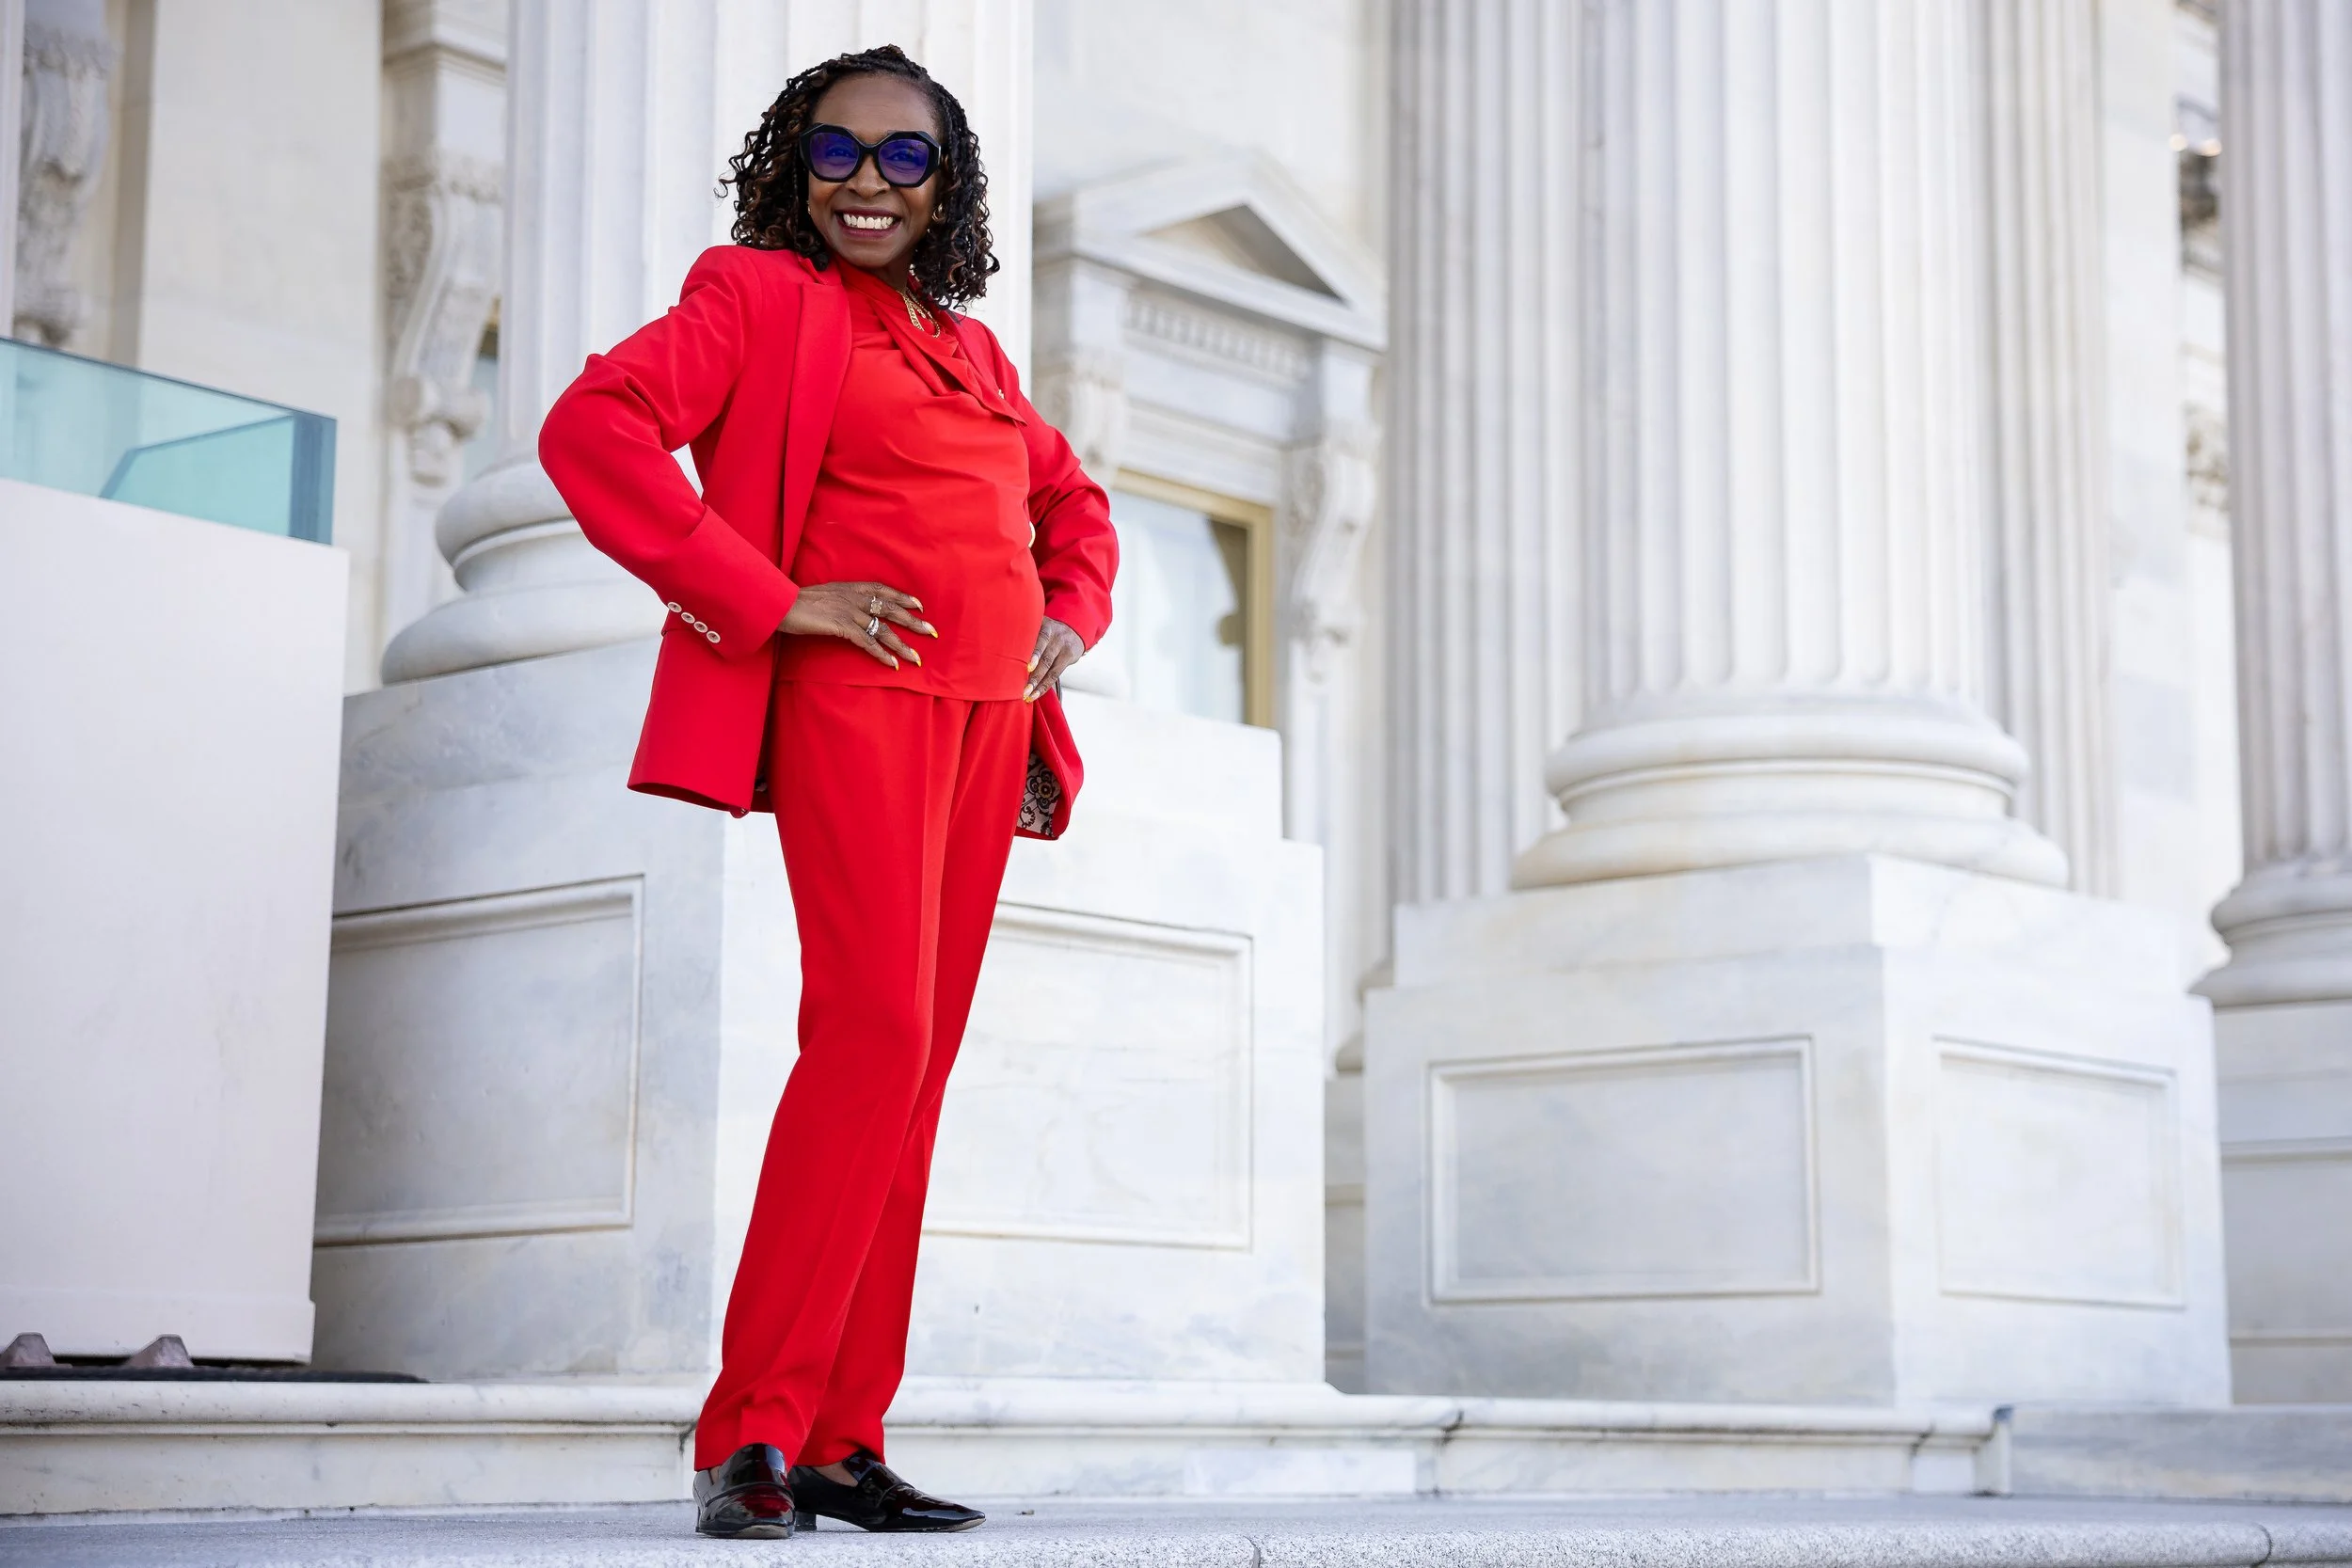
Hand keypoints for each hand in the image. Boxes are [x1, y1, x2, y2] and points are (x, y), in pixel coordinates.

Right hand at [780, 581, 936, 668]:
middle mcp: (854, 598)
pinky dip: (881, 654)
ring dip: (902, 645)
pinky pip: (867, 643)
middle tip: (932, 632)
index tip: (919, 606)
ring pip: (883, 630)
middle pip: (891, 610)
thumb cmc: (796, 601)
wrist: (780, 603)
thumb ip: (840, 599)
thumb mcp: (824, 595)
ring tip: (916, 657)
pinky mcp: (842, 627)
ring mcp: (849, 612)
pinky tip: (891, 665)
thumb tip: (849, 608)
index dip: (903, 597)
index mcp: (850, 587)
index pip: (883, 590)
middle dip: (913, 622)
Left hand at [1026, 615, 1083, 701]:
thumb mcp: (1037, 624)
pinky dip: (1044, 686)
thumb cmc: (1045, 631)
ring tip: (1027, 694)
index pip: (1040, 640)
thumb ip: (1024, 632)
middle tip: (1023, 688)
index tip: (1028, 667)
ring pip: (1049, 668)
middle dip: (1034, 674)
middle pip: (1045, 657)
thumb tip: (998, 643)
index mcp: (1045, 626)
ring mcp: (1062, 647)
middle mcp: (1055, 636)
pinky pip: (1055, 675)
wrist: (1072, 631)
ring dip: (1038, 683)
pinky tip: (1035, 695)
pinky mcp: (1068, 658)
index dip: (1035, 654)